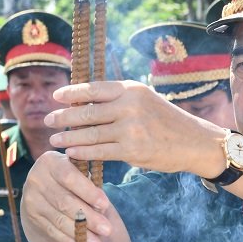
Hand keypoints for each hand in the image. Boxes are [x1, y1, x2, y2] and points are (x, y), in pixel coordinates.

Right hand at [20, 151, 113, 241]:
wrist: (41, 185)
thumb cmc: (69, 176)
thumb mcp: (76, 170)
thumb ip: (88, 183)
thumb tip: (102, 208)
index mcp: (50, 162)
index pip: (69, 177)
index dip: (88, 192)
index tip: (106, 205)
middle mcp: (36, 179)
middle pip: (65, 202)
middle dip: (88, 218)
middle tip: (107, 230)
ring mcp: (31, 199)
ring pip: (59, 219)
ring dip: (79, 234)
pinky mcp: (32, 216)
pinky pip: (52, 230)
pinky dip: (67, 240)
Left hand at [44, 80, 222, 176]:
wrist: (194, 141)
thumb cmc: (166, 121)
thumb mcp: (145, 99)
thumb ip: (119, 99)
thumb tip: (84, 101)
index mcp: (131, 89)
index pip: (93, 88)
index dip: (71, 92)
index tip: (56, 96)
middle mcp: (129, 106)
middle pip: (87, 111)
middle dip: (64, 117)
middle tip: (48, 120)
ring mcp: (131, 128)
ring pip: (90, 133)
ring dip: (68, 137)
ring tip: (54, 139)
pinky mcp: (132, 149)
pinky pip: (100, 151)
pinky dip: (82, 152)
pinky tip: (71, 153)